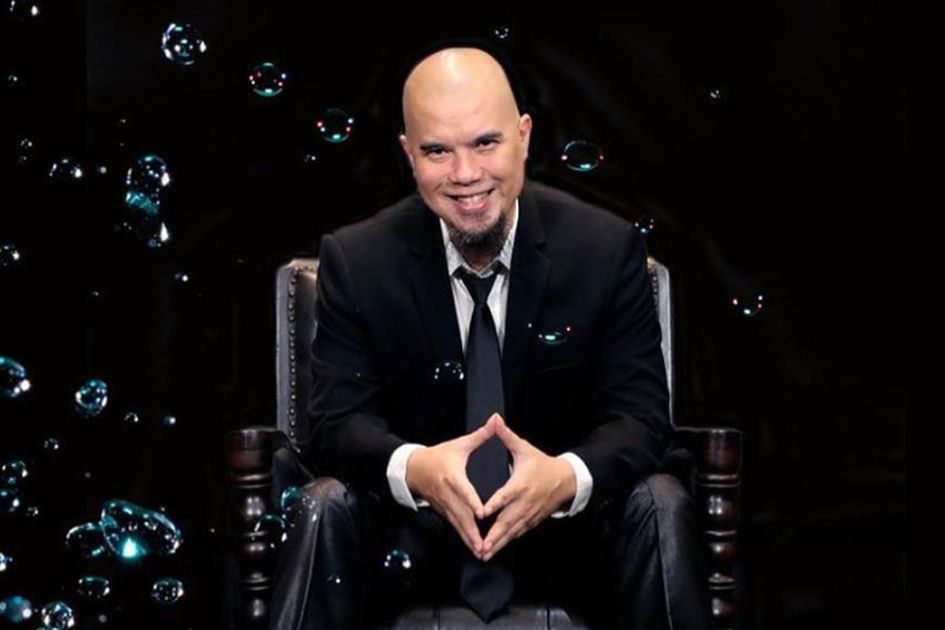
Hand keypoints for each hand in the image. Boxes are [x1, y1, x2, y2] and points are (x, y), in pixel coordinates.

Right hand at [405, 420, 496, 558]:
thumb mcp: (459, 444)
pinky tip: (472, 546)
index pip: (464, 491)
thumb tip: (495, 422)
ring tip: (480, 551)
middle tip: (484, 544)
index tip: (482, 513)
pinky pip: (454, 525)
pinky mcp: (443, 511)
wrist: (412, 468)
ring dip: (468, 538)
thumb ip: (480, 436)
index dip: (472, 502)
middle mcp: (447, 494)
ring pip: (458, 524)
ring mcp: (444, 504)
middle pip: (461, 514)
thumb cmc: (438, 456)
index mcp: (452, 476)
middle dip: (472, 530)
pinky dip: (463, 536)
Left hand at [479, 414, 576, 560]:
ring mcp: (529, 514)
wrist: (566, 479)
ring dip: (499, 543)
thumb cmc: (542, 464)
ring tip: (485, 554)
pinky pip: (519, 533)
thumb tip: (494, 419)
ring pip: (512, 531)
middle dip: (494, 535)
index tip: (482, 514)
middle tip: (480, 546)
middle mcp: (524, 502)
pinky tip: (498, 549)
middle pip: (507, 521)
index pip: (505, 496)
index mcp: (520, 485)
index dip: (494, 505)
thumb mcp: (524, 448)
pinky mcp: (533, 520)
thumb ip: (506, 436)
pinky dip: (508, 541)